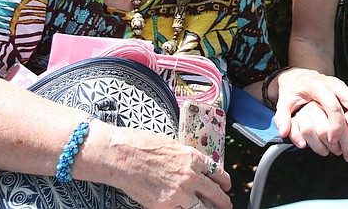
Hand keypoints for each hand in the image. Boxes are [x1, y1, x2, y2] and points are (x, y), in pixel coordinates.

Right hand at [100, 126, 231, 207]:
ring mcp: (179, 193)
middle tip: (225, 204)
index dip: (225, 182)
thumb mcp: (172, 146)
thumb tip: (195, 169)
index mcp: (193, 158)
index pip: (218, 173)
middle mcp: (190, 176)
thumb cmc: (141, 145)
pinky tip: (185, 208)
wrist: (121, 155)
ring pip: (202, 208)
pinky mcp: (165, 206)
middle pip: (215, 194)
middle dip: (223, 201)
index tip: (226, 186)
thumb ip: (186, 159)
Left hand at [272, 69, 347, 161]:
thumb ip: (282, 117)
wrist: (299, 76)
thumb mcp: (283, 101)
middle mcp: (334, 85)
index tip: (332, 140)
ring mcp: (343, 88)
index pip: (333, 106)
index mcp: (319, 86)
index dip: (335, 125)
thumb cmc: (293, 89)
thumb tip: (284, 132)